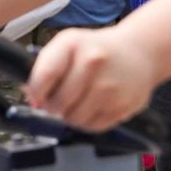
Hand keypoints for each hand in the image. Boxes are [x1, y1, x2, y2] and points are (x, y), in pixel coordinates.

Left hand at [25, 28, 160, 131]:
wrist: (139, 52)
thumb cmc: (96, 49)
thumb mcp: (67, 46)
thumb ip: (45, 68)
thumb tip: (31, 96)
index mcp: (73, 44)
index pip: (45, 76)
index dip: (36, 92)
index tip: (36, 97)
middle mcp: (93, 62)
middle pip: (58, 102)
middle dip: (52, 107)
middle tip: (57, 102)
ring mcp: (111, 85)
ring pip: (75, 119)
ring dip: (69, 116)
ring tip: (75, 104)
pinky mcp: (124, 105)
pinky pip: (94, 126)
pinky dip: (87, 122)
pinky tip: (91, 108)